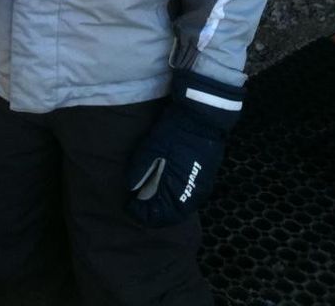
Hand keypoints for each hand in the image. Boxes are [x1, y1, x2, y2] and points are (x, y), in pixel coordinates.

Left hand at [127, 70, 243, 227]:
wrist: (201, 118)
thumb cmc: (173, 132)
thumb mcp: (150, 147)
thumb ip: (140, 170)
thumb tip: (132, 190)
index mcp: (176, 190)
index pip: (156, 214)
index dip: (140, 213)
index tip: (129, 206)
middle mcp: (191, 196)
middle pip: (169, 217)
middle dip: (152, 214)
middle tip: (137, 206)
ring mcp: (200, 189)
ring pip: (180, 210)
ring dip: (165, 209)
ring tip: (149, 200)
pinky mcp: (205, 181)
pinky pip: (188, 200)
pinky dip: (175, 202)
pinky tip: (165, 193)